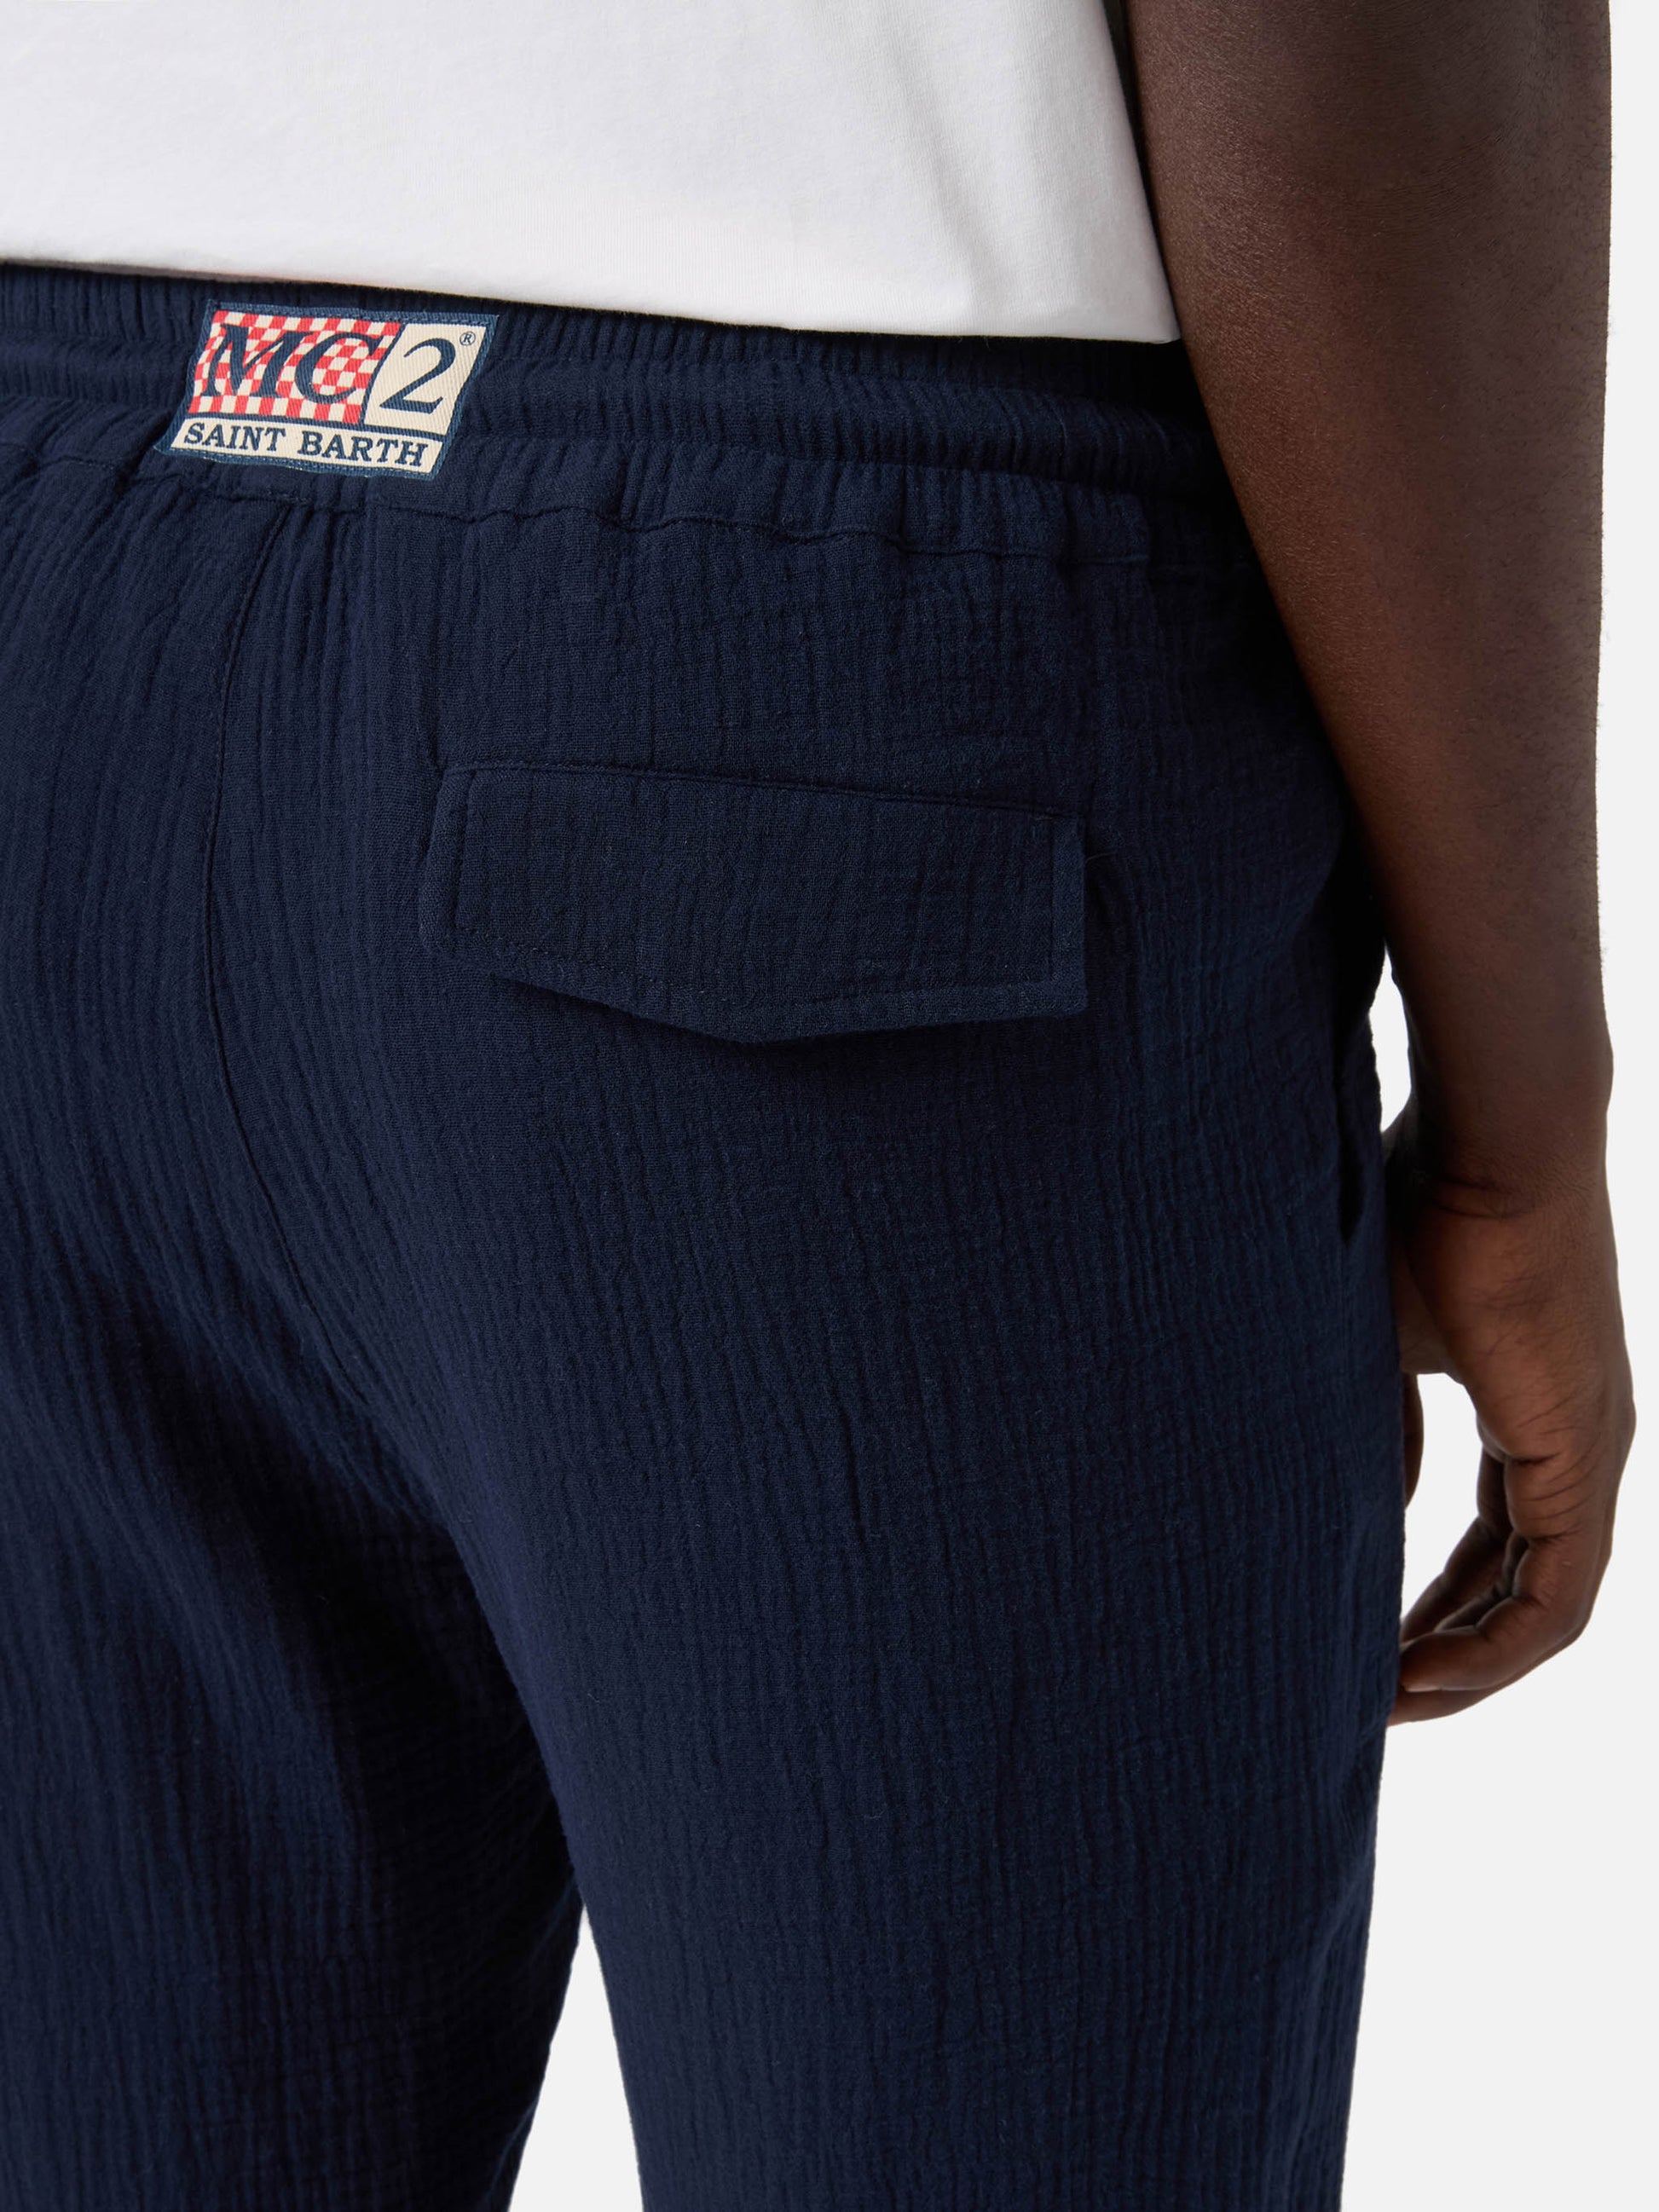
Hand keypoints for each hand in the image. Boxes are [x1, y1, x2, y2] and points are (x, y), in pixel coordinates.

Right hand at [1385, 1105, 1633, 1723]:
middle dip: (1452, 1655)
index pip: (1496, 1543)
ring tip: (1392, 1705)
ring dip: (1471, 1669)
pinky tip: (1423, 1672)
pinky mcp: (1585, 1457)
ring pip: (1546, 1609)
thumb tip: (1364, 1508)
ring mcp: (1592, 1454)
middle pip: (1526, 1592)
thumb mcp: (1378, 1338)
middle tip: (1377, 1700)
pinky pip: (1555, 1595)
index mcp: (1535, 1412)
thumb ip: (1379, 1427)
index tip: (1368, 1646)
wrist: (1490, 1143)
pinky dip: (1494, 1648)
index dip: (1436, 1605)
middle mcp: (1578, 1446)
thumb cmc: (1421, 1210)